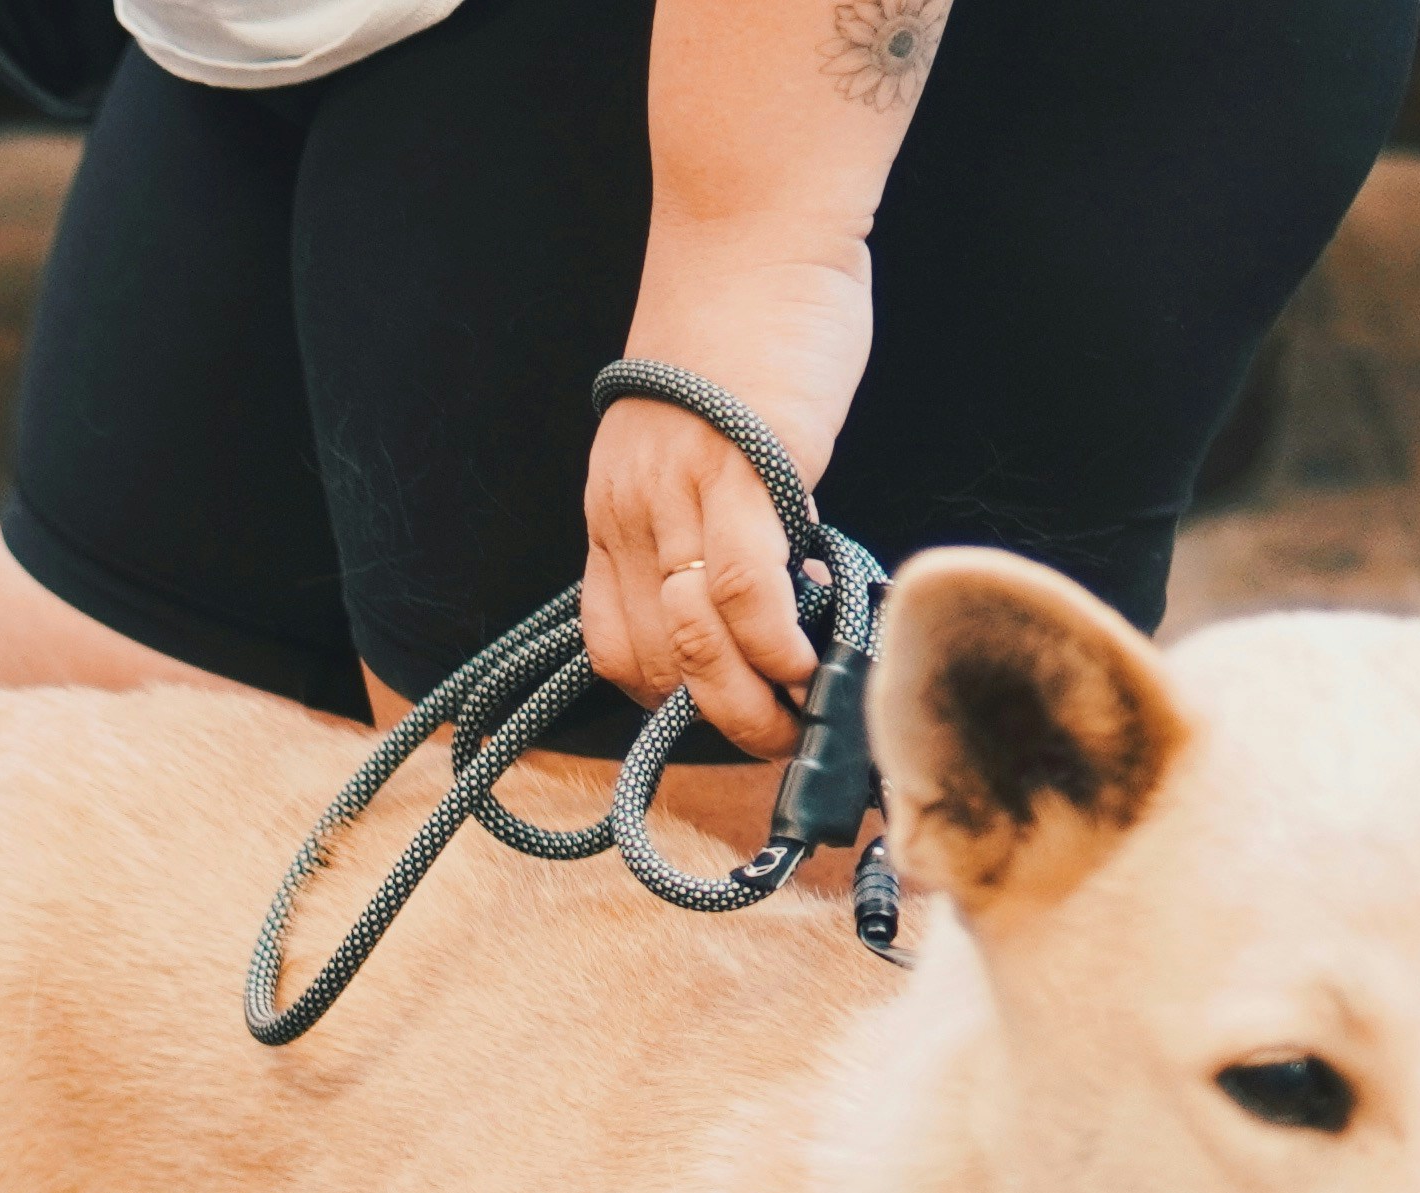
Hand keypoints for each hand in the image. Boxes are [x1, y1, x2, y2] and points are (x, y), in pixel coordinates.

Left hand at [584, 237, 872, 759]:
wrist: (754, 229)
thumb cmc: (742, 323)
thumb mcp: (695, 437)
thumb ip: (711, 507)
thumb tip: (767, 574)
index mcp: (615, 508)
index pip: (611, 641)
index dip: (661, 696)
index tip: (718, 709)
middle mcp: (633, 510)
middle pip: (650, 660)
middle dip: (712, 720)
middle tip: (774, 736)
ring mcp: (683, 493)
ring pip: (695, 640)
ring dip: (748, 702)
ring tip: (798, 715)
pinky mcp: (744, 470)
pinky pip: (745, 587)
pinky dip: (775, 642)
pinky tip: (808, 659)